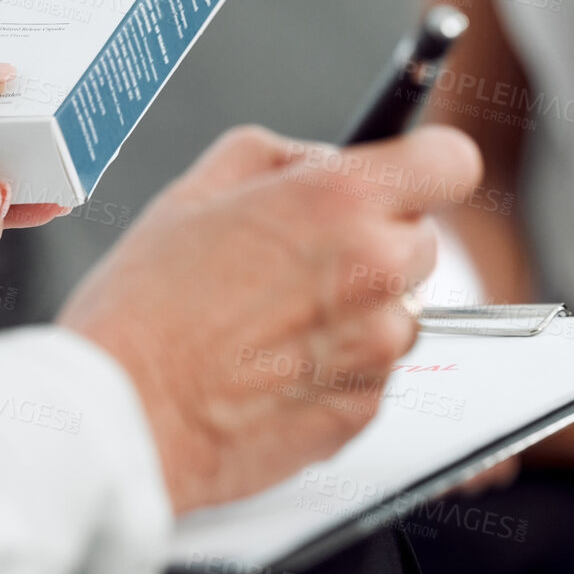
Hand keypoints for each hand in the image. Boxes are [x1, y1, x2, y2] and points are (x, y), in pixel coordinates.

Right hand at [59, 124, 484, 513]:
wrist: (125, 417)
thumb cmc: (144, 313)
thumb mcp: (195, 190)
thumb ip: (278, 156)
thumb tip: (321, 159)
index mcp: (338, 202)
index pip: (449, 162)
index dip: (426, 165)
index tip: (409, 174)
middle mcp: (373, 270)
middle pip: (423, 240)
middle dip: (377, 242)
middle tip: (305, 262)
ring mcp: (376, 346)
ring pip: (402, 313)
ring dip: (361, 312)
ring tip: (277, 323)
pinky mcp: (366, 407)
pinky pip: (374, 373)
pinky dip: (339, 368)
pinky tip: (274, 366)